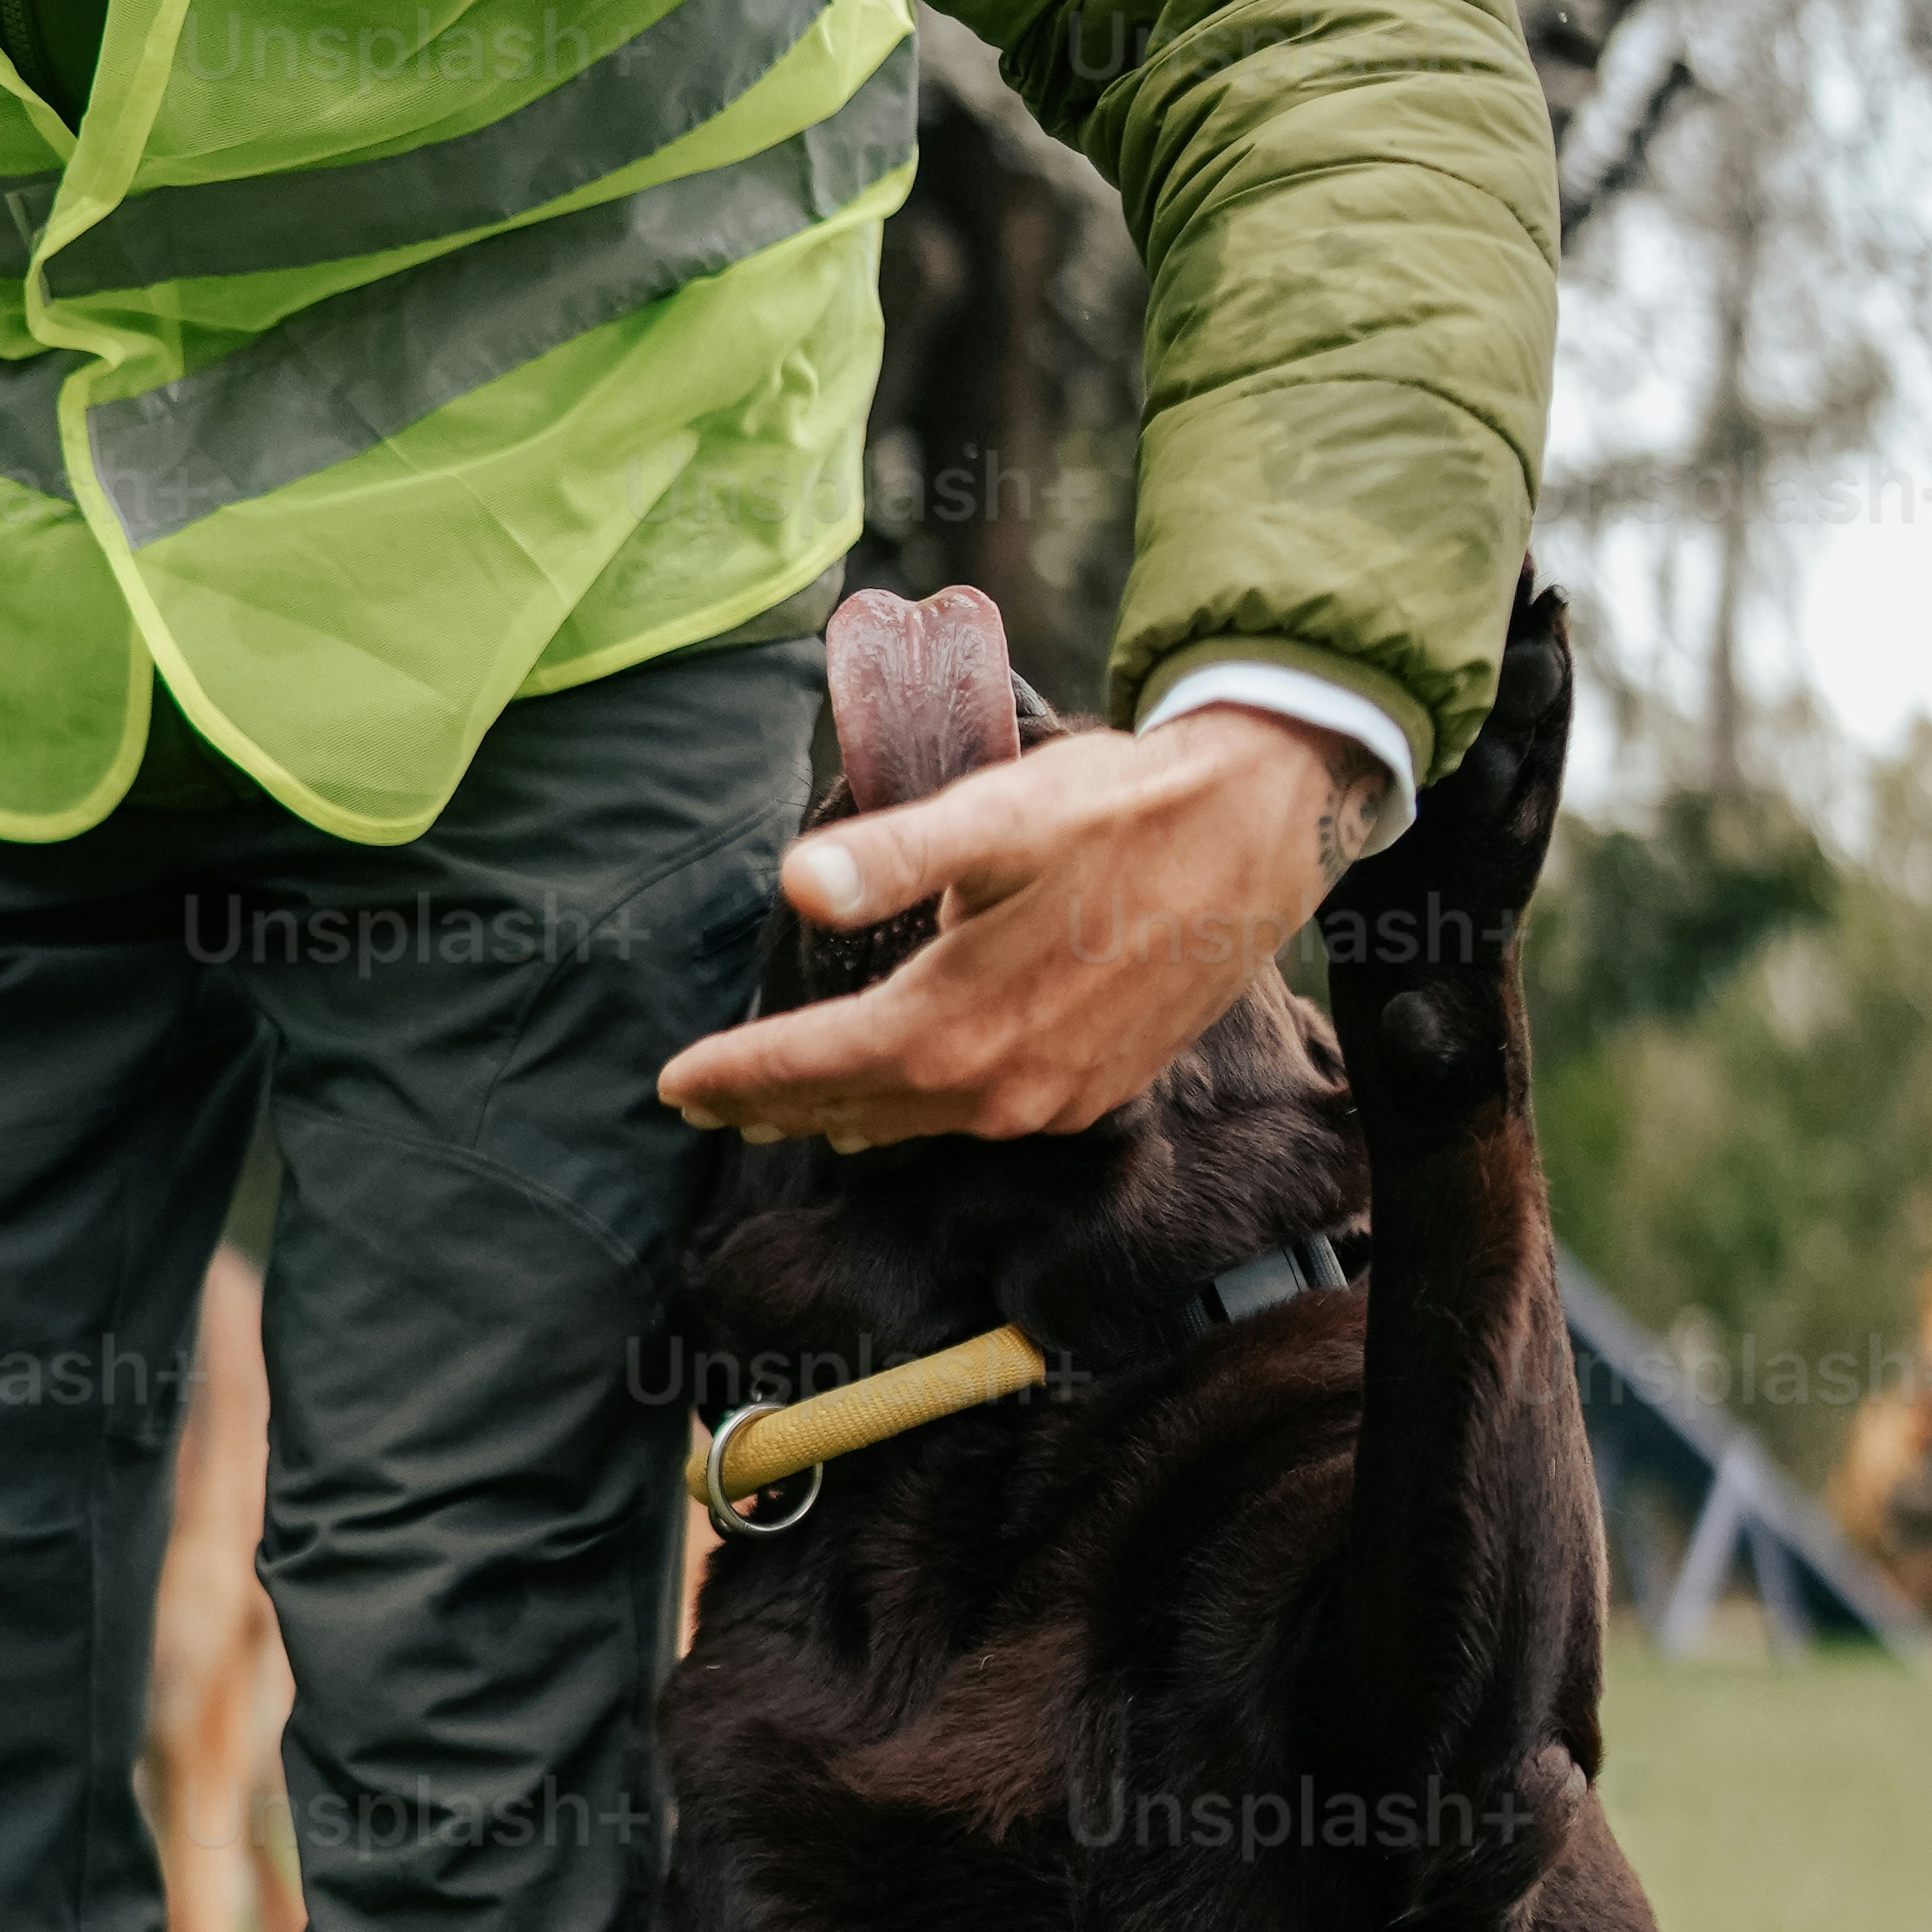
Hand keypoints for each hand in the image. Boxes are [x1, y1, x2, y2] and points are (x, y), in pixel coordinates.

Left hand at [657, 707, 1392, 1150]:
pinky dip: (920, 1113)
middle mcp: (999, 1084)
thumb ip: (890, 855)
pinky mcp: (1092, 1093)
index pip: (812, 1065)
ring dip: (841, 1116)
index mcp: (956, 1021)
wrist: (1259, 833)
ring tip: (784, 1110)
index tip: (671, 1083)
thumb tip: (797, 886)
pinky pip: (979, 1122)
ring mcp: (1051, 1100)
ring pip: (915, 1123)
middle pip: (854, 1108)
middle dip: (772, 1104)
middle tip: (706, 1102)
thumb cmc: (1122, 809)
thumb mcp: (997, 814)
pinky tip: (903, 1101)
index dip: (736, 1074)